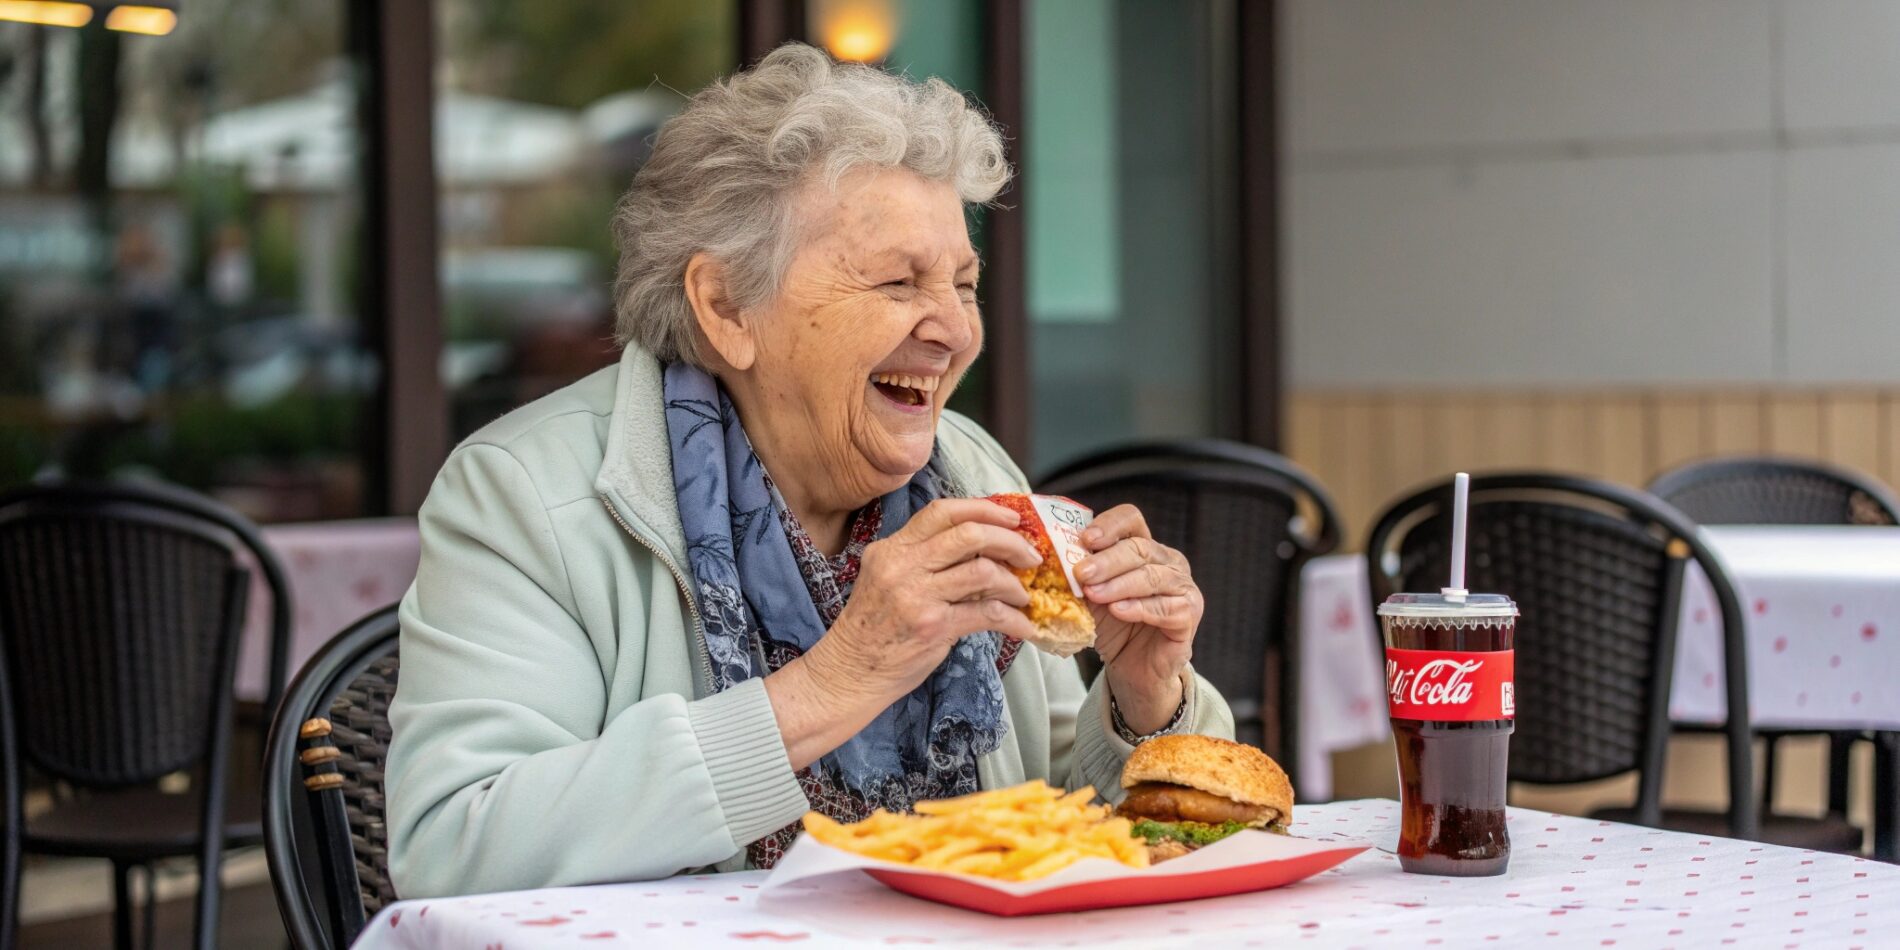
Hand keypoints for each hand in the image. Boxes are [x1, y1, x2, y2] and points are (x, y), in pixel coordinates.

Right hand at [767, 498, 1041, 768]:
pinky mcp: (933, 626)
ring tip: (1023, 595)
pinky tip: (1023, 626)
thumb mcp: (888, 580)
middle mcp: (902, 566)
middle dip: (1009, 541)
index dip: (983, 509)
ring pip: (983, 571)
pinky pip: (987, 614)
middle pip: (969, 534)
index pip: (941, 512)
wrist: (851, 671)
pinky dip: (1013, 619)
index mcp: (892, 549)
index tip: (1011, 517)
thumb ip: (923, 560)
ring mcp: (917, 595)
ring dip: (1013, 583)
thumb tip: (980, 550)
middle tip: (1030, 555)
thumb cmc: (873, 628)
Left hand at [1073, 505, 1201, 733]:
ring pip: (1152, 577)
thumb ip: (1081, 577)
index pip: (1131, 520)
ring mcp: (1183, 588)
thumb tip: (1052, 560)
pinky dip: (1139, 608)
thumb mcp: (1092, 596)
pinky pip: (1166, 608)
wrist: (1133, 669)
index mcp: (1145, 547)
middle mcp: (1169, 562)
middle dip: (1107, 561)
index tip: (1085, 539)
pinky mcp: (1188, 616)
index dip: (1109, 525)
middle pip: (1140, 548)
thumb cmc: (1114, 627)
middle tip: (1081, 573)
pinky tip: (1118, 611)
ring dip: (1119, 585)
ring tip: (1093, 594)